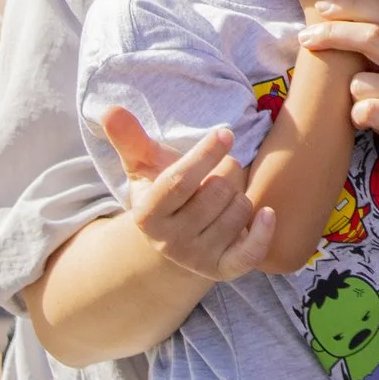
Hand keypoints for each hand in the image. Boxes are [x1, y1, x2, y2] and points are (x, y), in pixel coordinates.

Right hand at [99, 107, 275, 283]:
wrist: (180, 234)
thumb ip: (130, 138)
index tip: (225, 133)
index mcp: (147, 215)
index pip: (179, 182)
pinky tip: (267, 213)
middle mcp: (170, 242)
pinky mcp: (224, 269)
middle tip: (217, 176)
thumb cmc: (165, 189)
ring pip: (239, 209)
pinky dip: (264, 231)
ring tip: (224, 198)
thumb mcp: (144, 165)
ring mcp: (197, 258)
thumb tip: (110, 110)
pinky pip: (251, 252)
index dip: (205, 155)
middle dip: (226, 173)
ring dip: (240, 194)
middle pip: (218, 191)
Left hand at [298, 0, 378, 192]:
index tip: (322, 8)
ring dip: (352, 95)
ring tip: (368, 108)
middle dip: (333, 33)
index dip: (352, 5)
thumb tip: (336, 18)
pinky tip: (372, 127)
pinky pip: (365, 111)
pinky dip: (358, 119)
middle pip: (373, 36)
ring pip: (362, 82)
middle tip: (305, 38)